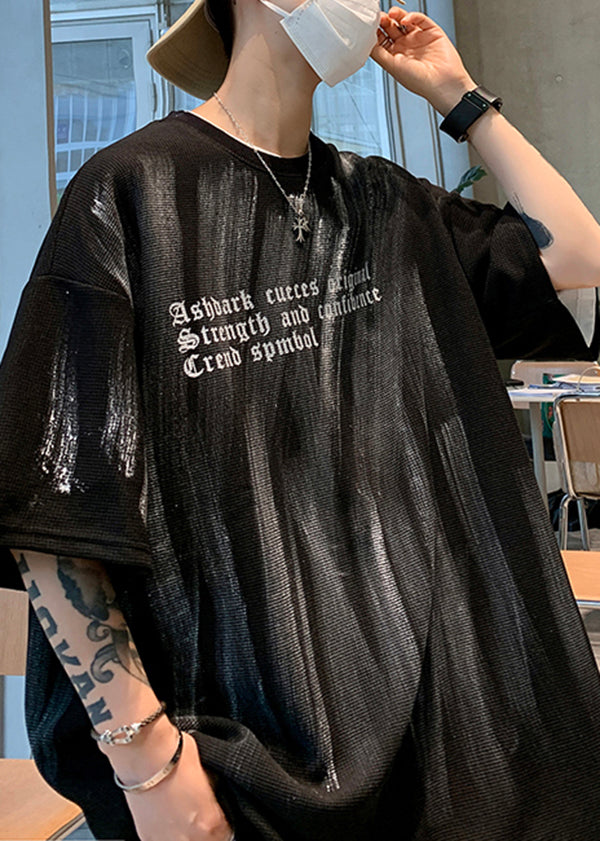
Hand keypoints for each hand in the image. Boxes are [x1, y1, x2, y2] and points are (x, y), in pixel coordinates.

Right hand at [105, 725, 232, 840]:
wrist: (144, 753)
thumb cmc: (176, 755)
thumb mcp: (210, 772)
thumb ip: (215, 793)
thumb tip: (215, 799)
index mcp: (210, 822)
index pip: (226, 834)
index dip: (223, 822)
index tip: (220, 816)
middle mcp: (190, 838)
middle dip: (206, 831)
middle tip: (201, 815)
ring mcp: (167, 840)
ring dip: (188, 835)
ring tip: (184, 818)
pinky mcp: (147, 837)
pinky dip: (168, 835)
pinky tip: (168, 820)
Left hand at [371, 7, 476, 115]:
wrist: (442, 84)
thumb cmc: (419, 81)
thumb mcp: (391, 66)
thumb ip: (378, 52)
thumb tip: (365, 42)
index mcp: (395, 57)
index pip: (382, 39)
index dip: (376, 32)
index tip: (369, 26)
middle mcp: (406, 47)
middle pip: (392, 28)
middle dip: (385, 21)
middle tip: (380, 17)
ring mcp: (418, 38)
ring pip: (405, 21)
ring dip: (397, 15)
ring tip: (390, 14)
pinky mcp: (431, 31)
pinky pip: (420, 19)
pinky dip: (412, 16)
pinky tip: (405, 20)